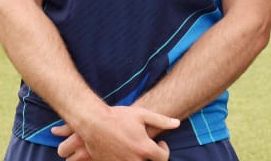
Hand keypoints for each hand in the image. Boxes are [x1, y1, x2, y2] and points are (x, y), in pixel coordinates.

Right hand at [52, 105, 178, 160]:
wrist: (93, 122)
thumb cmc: (118, 117)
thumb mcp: (141, 114)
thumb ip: (161, 120)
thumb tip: (177, 123)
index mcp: (144, 148)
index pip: (163, 158)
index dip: (165, 150)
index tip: (160, 143)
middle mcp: (133, 160)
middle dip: (152, 157)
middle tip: (148, 148)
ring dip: (139, 158)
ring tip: (136, 148)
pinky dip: (126, 159)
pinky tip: (124, 150)